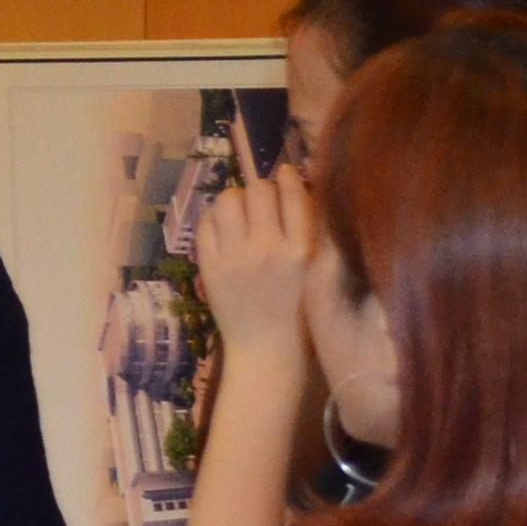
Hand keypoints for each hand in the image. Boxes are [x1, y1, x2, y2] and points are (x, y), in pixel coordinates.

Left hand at [196, 163, 320, 364]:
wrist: (267, 352)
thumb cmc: (302, 314)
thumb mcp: (320, 273)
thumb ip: (314, 233)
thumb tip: (300, 188)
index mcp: (303, 251)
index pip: (293, 195)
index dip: (287, 178)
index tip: (284, 173)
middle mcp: (268, 249)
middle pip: (258, 190)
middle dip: (261, 189)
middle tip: (262, 199)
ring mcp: (235, 257)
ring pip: (228, 200)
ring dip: (235, 199)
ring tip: (241, 211)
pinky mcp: (209, 267)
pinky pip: (206, 223)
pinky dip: (215, 218)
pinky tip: (225, 228)